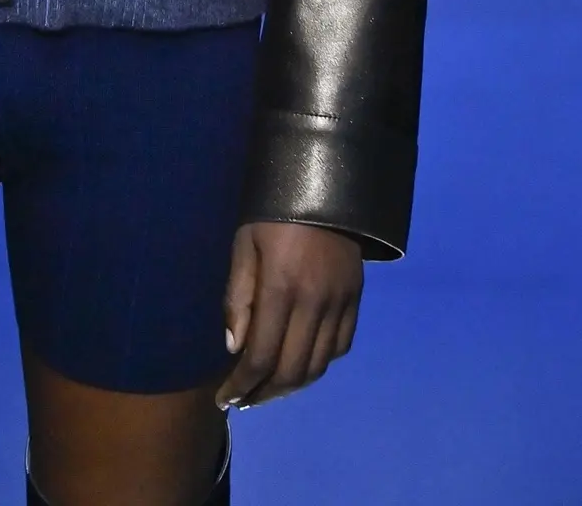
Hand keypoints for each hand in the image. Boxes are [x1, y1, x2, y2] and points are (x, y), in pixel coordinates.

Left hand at [215, 221, 361, 408]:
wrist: (324, 182)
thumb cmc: (272, 211)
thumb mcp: (244, 243)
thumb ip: (238, 296)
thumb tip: (234, 348)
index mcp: (281, 287)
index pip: (261, 356)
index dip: (242, 384)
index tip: (225, 398)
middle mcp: (314, 303)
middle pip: (292, 370)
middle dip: (265, 393)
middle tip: (245, 399)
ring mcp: (340, 303)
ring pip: (319, 365)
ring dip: (292, 385)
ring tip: (269, 388)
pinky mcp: (355, 299)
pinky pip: (340, 347)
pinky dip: (320, 364)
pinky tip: (301, 364)